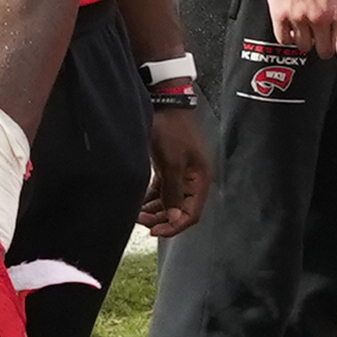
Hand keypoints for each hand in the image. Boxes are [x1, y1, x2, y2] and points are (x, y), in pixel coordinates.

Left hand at [140, 106, 210, 236]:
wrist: (165, 105)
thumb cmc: (172, 131)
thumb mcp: (172, 163)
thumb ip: (174, 192)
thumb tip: (175, 217)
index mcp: (200, 181)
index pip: (191, 215)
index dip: (174, 226)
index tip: (155, 231)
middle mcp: (192, 181)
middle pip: (178, 211)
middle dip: (160, 219)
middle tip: (140, 221)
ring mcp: (180, 175)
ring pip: (168, 202)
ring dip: (154, 211)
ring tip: (136, 213)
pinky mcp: (168, 169)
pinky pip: (160, 191)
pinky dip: (150, 199)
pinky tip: (138, 203)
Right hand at [257, 0, 336, 62]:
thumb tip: (336, 31)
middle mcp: (320, 16)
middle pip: (324, 51)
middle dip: (322, 46)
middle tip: (319, 37)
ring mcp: (299, 17)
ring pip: (304, 47)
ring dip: (303, 40)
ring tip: (303, 26)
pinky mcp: (279, 14)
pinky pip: (284, 39)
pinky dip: (287, 36)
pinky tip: (290, 26)